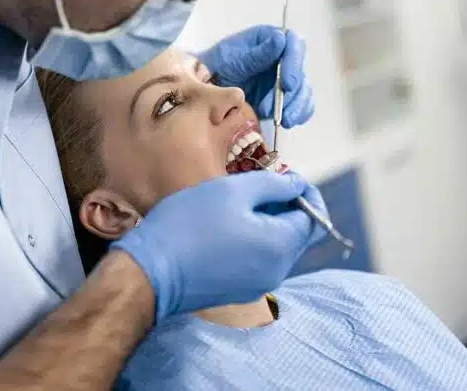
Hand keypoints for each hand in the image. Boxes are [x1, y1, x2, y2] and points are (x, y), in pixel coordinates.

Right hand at [111, 171, 320, 321]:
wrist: (151, 271)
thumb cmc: (189, 225)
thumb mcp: (233, 190)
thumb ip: (273, 184)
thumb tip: (296, 185)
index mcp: (281, 246)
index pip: (314, 218)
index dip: (305, 193)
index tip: (286, 177)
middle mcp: (277, 271)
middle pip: (298, 234)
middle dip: (287, 207)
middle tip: (259, 186)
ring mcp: (258, 284)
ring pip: (278, 247)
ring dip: (269, 223)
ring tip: (238, 203)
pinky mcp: (239, 290)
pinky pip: (259, 260)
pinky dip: (254, 240)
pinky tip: (227, 226)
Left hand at [197, 25, 313, 126]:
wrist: (207, 87)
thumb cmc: (218, 66)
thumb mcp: (233, 60)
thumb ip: (256, 55)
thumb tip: (281, 40)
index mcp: (270, 39)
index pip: (292, 45)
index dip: (293, 64)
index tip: (286, 84)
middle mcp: (282, 56)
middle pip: (299, 71)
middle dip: (291, 94)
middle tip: (276, 109)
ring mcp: (284, 77)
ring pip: (302, 90)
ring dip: (293, 106)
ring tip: (280, 119)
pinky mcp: (285, 96)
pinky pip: (300, 105)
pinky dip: (297, 113)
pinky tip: (287, 120)